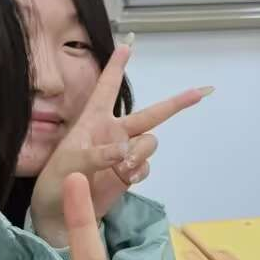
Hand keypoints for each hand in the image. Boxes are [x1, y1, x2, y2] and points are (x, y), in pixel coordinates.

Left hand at [32, 42, 211, 240]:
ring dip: (142, 153)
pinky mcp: (129, 173)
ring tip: (123, 167)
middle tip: (202, 91)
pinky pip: (146, 166)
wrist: (58, 215)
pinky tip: (125, 178)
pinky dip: (140, 171)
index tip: (128, 45)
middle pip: (151, 113)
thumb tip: (126, 150)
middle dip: (177, 102)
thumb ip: (99, 154)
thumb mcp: (71, 162)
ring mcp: (124, 153)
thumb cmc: (56, 180)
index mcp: (94, 119)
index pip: (107, 87)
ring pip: (150, 143)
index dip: (117, 66)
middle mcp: (114, 132)